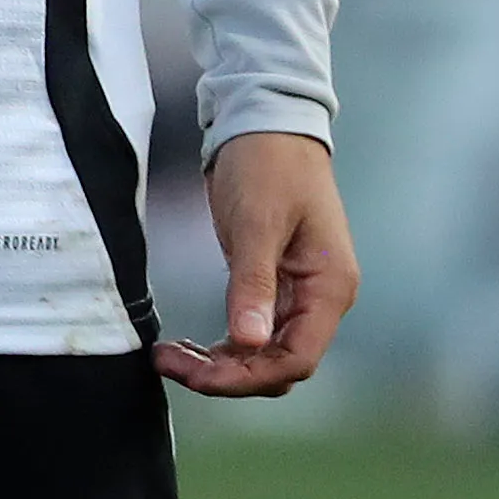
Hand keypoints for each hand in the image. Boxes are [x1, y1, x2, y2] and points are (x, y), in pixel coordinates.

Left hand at [153, 132, 358, 397]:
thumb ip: (253, 283)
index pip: (298, 359)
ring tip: (169, 357)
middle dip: (227, 375)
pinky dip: (222, 345)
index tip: (198, 376)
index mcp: (330, 287)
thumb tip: (249, 343)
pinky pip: (252, 332)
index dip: (249, 377)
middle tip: (171, 364)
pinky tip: (188, 346)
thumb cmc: (268, 164)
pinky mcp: (272, 284)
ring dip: (220, 365)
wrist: (265, 122)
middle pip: (279, 366)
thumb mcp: (258, 222)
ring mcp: (297, 293)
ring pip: (263, 354)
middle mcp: (320, 299)